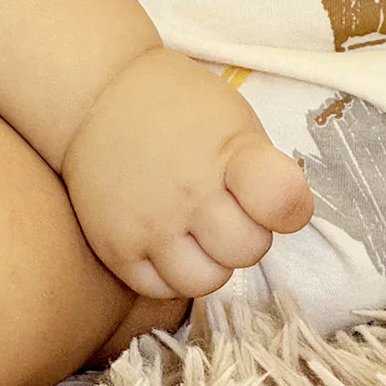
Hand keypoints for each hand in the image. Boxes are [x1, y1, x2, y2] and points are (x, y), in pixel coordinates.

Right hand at [60, 45, 314, 298]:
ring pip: (205, 282)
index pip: (282, 202)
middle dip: (246, 233)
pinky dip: (170, 271)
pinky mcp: (115, 248)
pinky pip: (160, 289)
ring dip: (209, 260)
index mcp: (228, 153)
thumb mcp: (232, 119)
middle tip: (225, 208)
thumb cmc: (176, 106)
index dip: (290, 209)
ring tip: (195, 229)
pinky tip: (166, 239)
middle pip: (247, 250)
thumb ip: (260, 170)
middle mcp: (189, 193)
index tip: (276, 200)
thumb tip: (281, 221)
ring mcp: (149, 224)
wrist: (96, 96)